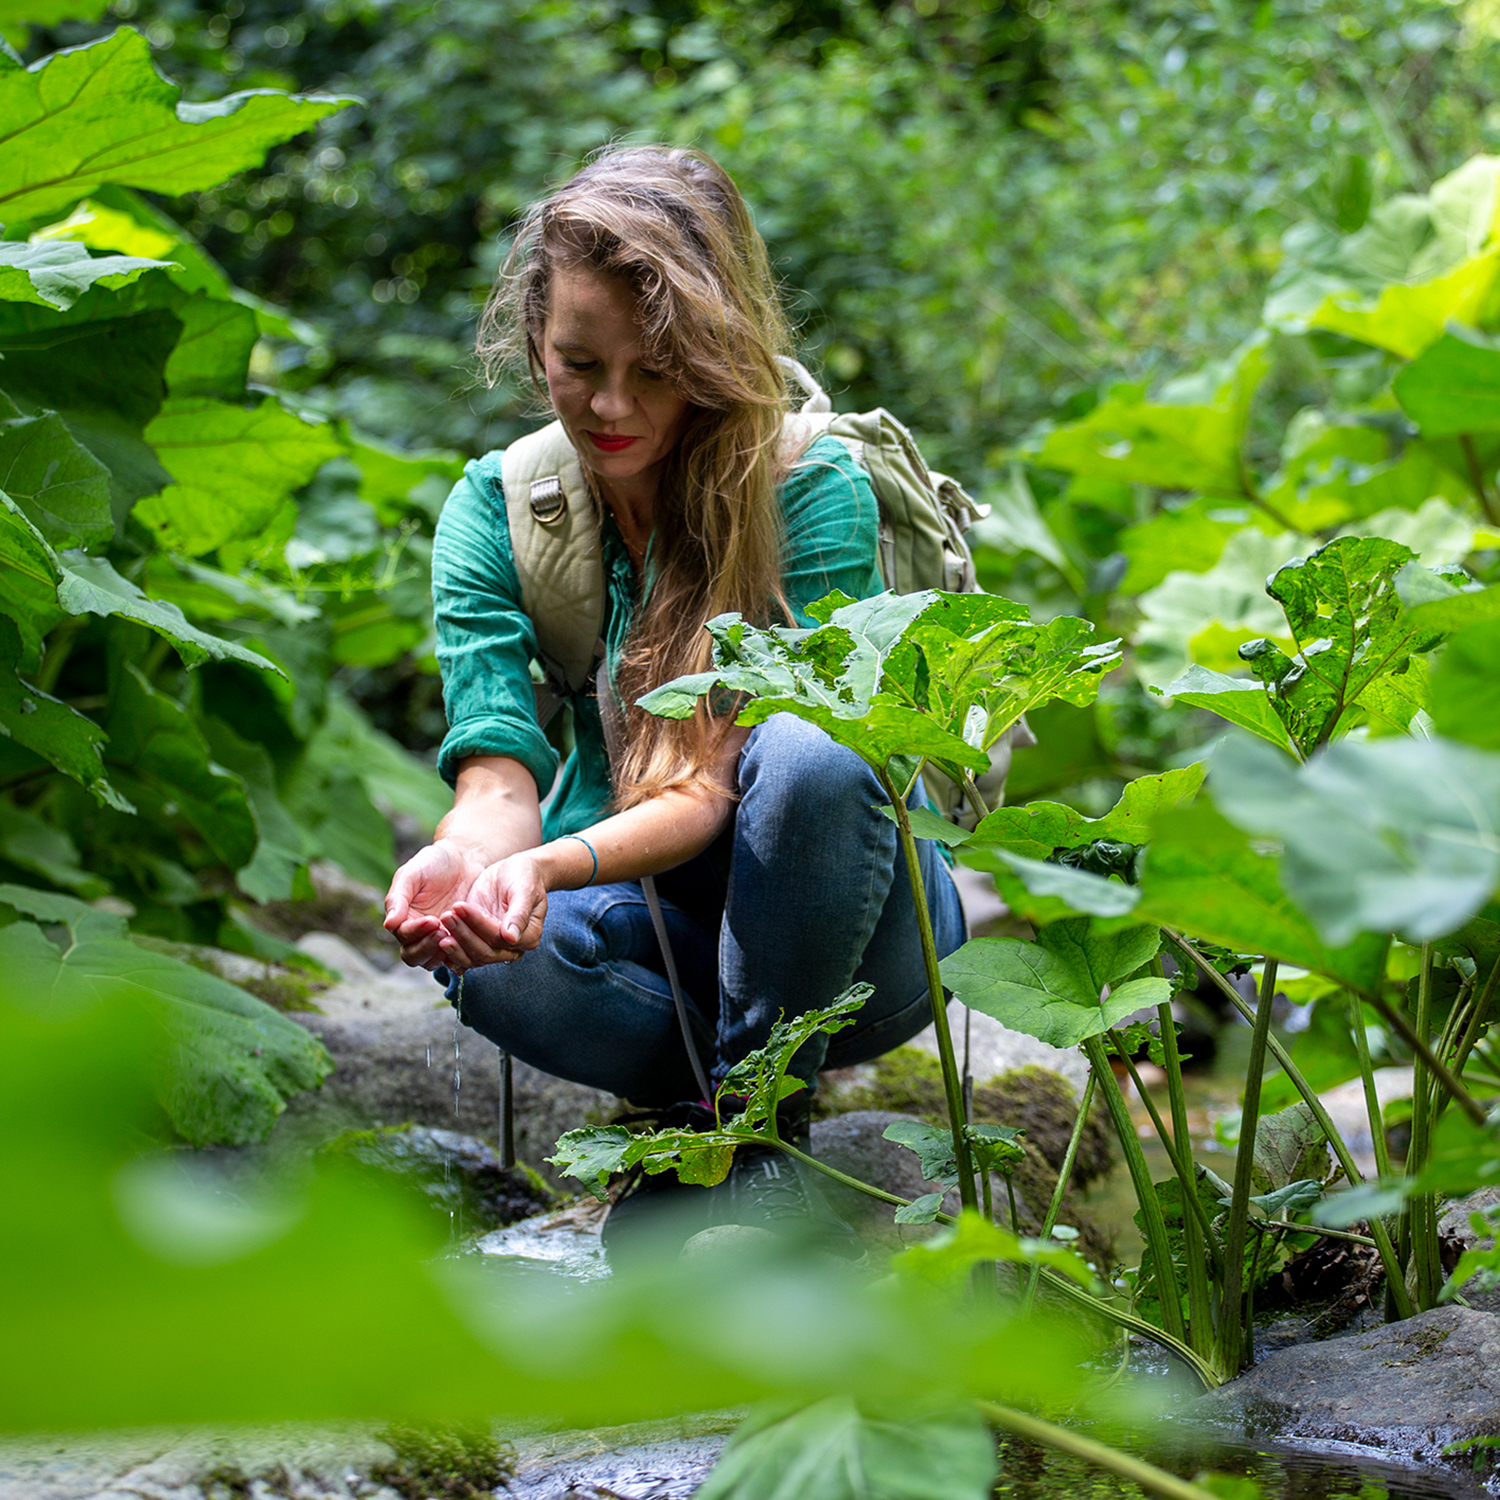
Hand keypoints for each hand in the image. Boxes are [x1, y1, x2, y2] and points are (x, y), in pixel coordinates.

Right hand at [384, 839, 489, 968]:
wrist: (464, 859)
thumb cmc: (433, 863)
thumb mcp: (412, 874)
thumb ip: (398, 898)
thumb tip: (388, 925)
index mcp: (403, 919)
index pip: (403, 936)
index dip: (415, 931)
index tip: (432, 920)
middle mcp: (418, 934)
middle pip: (414, 956)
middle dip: (427, 947)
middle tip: (443, 931)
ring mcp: (439, 939)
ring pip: (433, 961)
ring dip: (442, 953)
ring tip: (455, 936)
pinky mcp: (459, 941)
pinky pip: (457, 956)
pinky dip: (460, 954)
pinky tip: (470, 942)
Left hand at [434, 852, 549, 972]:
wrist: (516, 871)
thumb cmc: (525, 876)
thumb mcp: (525, 889)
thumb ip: (519, 913)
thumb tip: (511, 937)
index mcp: (528, 937)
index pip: (498, 938)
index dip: (479, 925)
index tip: (460, 907)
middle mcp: (511, 947)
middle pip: (483, 952)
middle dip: (463, 934)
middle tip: (446, 915)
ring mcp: (493, 946)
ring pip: (471, 957)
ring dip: (454, 942)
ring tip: (439, 923)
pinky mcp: (478, 941)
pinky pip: (463, 953)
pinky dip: (450, 950)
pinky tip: (435, 940)